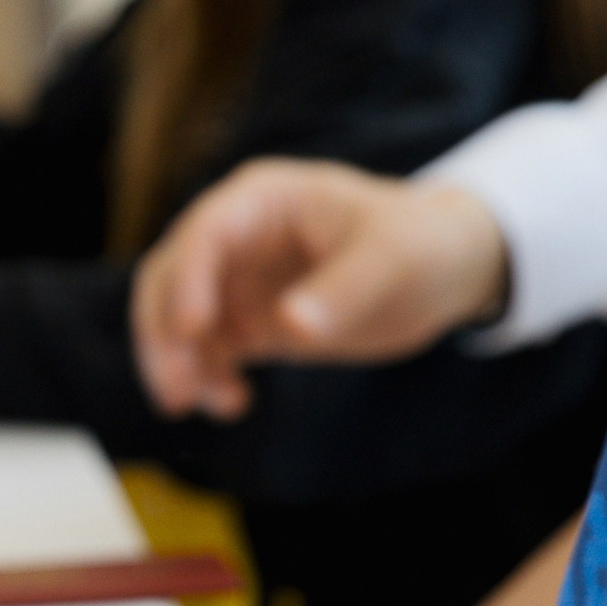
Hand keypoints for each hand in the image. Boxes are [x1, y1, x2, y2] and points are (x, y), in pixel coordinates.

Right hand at [130, 159, 511, 418]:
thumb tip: (292, 327)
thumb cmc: (420, 244)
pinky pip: (203, 352)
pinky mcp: (246, 322)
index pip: (204, 235)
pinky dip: (205, 380)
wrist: (443, 270)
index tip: (191, 331)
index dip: (187, 281)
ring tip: (215, 405)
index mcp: (263, 200)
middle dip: (163, 335)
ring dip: (177, 365)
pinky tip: (234, 404)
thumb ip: (343, 290)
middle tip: (177, 390)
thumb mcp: (392, 260)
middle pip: (168, 280)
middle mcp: (236, 237)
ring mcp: (236, 280)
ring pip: (174, 321)